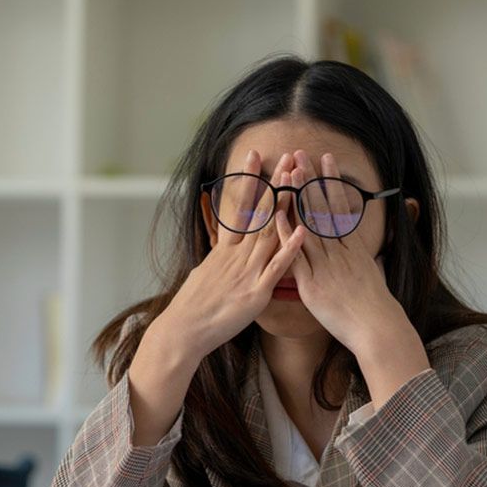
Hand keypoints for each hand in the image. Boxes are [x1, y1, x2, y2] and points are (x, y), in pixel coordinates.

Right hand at [160, 149, 305, 360]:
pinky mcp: (256, 292)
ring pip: (270, 232)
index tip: (255, 155)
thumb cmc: (194, 307)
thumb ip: (220, 259)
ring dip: (286, 205)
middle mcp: (236, 255)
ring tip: (298, 180)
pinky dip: (289, 249)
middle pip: (260, 213)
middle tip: (287, 156)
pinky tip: (302, 231)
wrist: (184, 330)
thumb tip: (223, 249)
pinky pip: (276, 268)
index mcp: (225, 250)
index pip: (239, 206)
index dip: (248, 180)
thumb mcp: (205, 273)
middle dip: (275, 183)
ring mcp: (247, 272)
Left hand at [275, 150, 429, 402]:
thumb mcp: (373, 274)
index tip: (325, 161)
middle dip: (311, 180)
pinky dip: (286, 235)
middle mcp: (339, 251)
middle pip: (322, 209)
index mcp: (353, 248)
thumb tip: (364, 249)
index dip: (331, 183)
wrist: (376, 328)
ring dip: (298, 197)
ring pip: (309, 224)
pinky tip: (276, 215)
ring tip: (289, 172)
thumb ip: (363, 259)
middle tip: (301, 154)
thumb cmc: (375, 307)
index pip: (340, 207)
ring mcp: (325, 265)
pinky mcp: (312, 283)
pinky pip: (296, 255)